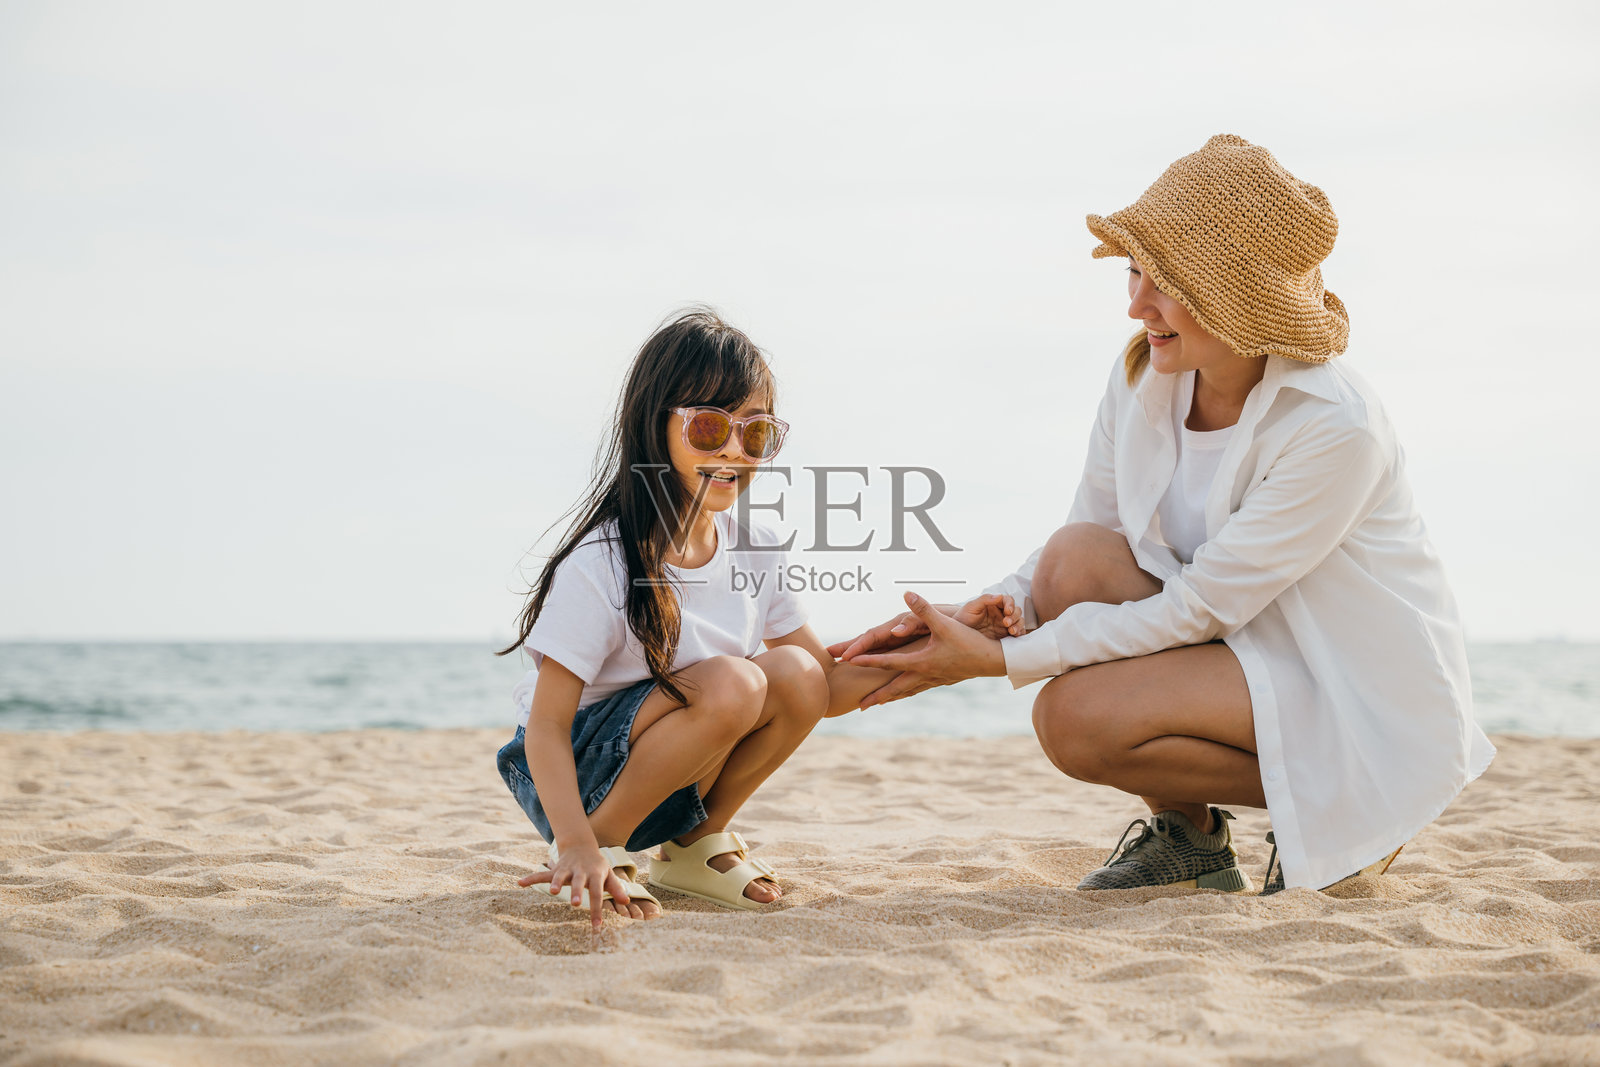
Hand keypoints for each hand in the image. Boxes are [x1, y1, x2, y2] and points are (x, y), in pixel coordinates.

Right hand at [516, 842, 628, 930]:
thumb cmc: (597, 865)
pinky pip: (542, 874)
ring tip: (552, 891)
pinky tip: (520, 883)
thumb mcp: (608, 874)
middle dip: (576, 892)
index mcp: (595, 874)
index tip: (597, 927)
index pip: (597, 894)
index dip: (597, 910)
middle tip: (575, 904)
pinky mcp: (556, 869)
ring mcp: (567, 869)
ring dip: (556, 883)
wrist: (581, 845)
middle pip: (579, 882)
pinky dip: (531, 878)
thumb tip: (627, 902)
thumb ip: (616, 888)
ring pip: (560, 876)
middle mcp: (580, 871)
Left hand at [849, 591, 1007, 695]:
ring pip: (908, 690)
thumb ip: (924, 609)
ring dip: (891, 697)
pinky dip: (909, 692)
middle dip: (876, 696)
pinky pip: (920, 688)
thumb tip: (906, 594)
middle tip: (859, 706)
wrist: (994, 660)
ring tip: (877, 703)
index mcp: (921, 662)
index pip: (888, 662)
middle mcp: (925, 674)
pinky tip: (908, 692)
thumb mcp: (944, 623)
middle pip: (895, 687)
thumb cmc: (968, 642)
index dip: (868, 661)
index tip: (850, 663)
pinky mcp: (944, 679)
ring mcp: (935, 679)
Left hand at [951, 593, 1022, 640]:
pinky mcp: (1005, 636)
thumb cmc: (963, 618)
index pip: (1008, 601)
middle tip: (1006, 623)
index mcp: (994, 604)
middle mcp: (1001, 614)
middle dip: (1014, 616)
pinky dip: (1019, 633)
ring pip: (1019, 621)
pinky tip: (1015, 636)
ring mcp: (1004, 625)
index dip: (1010, 604)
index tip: (1007, 611)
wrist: (957, 636)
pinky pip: (1017, 633)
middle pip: (1016, 611)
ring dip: (1018, 625)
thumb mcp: (971, 607)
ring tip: (1011, 631)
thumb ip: (985, 600)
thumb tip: (1000, 596)